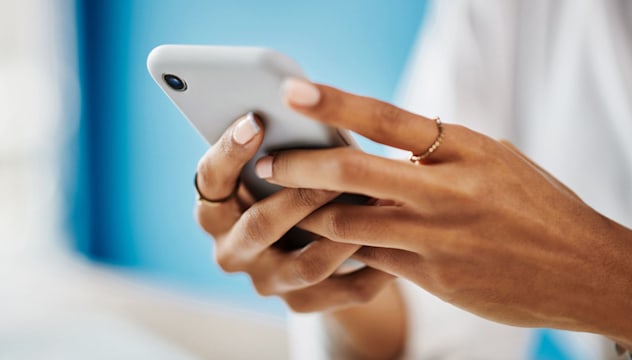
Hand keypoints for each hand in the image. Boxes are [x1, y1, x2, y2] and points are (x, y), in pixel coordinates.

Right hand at [194, 112, 395, 312]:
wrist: (305, 250)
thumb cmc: (289, 190)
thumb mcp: (276, 170)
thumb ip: (282, 149)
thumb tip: (307, 105)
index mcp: (216, 210)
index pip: (210, 180)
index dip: (229, 151)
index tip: (256, 120)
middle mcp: (232, 251)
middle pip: (260, 227)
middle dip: (302, 197)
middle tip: (339, 169)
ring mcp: (266, 281)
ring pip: (307, 265)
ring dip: (347, 233)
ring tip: (380, 203)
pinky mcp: (301, 304)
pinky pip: (343, 293)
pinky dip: (375, 267)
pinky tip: (402, 240)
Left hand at [257, 79, 631, 345]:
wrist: (581, 268)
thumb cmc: (536, 205)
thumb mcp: (492, 160)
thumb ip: (438, 152)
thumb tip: (383, 145)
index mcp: (464, 149)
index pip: (387, 117)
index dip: (335, 103)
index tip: (294, 91)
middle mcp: (446, 191)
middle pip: (352, 171)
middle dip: (299, 167)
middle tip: (268, 163)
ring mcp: (437, 238)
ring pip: (348, 223)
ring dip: (310, 213)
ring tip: (285, 203)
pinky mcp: (432, 276)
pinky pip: (370, 258)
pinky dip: (343, 247)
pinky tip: (326, 240)